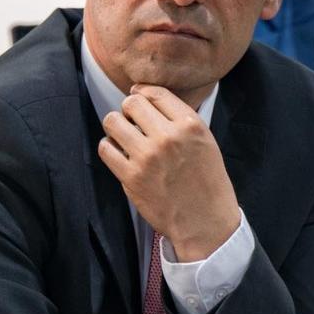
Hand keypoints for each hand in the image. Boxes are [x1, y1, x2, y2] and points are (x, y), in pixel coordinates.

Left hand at [97, 85, 241, 261]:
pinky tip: (119, 154)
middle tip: (133, 122)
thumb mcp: (206, 141)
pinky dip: (109, 148)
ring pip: (112, 121)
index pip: (155, 92)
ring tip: (124, 136)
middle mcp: (168, 137)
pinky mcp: (131, 177)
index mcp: (190, 125)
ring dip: (116, 126)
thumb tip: (148, 98)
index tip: (138, 98)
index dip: (142, 93)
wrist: (205, 221)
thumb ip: (181, 120)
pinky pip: (105, 148)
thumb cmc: (208, 181)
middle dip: (129, 109)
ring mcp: (147, 157)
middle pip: (131, 102)